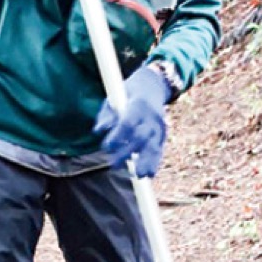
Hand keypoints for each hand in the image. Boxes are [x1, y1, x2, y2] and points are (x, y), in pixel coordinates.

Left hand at [93, 64, 171, 178]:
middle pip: (140, 137)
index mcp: (138, 104)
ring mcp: (159, 125)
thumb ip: (106, 115)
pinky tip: (149, 174)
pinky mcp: (163, 133)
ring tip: (139, 176)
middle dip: (127, 152)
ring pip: (153, 145)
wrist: (153, 85)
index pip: (128, 123)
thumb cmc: (128, 93)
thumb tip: (98, 131)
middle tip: (114, 164)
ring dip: (146, 161)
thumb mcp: (114, 97)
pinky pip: (159, 149)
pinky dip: (154, 161)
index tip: (106, 146)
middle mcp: (151, 116)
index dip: (118, 137)